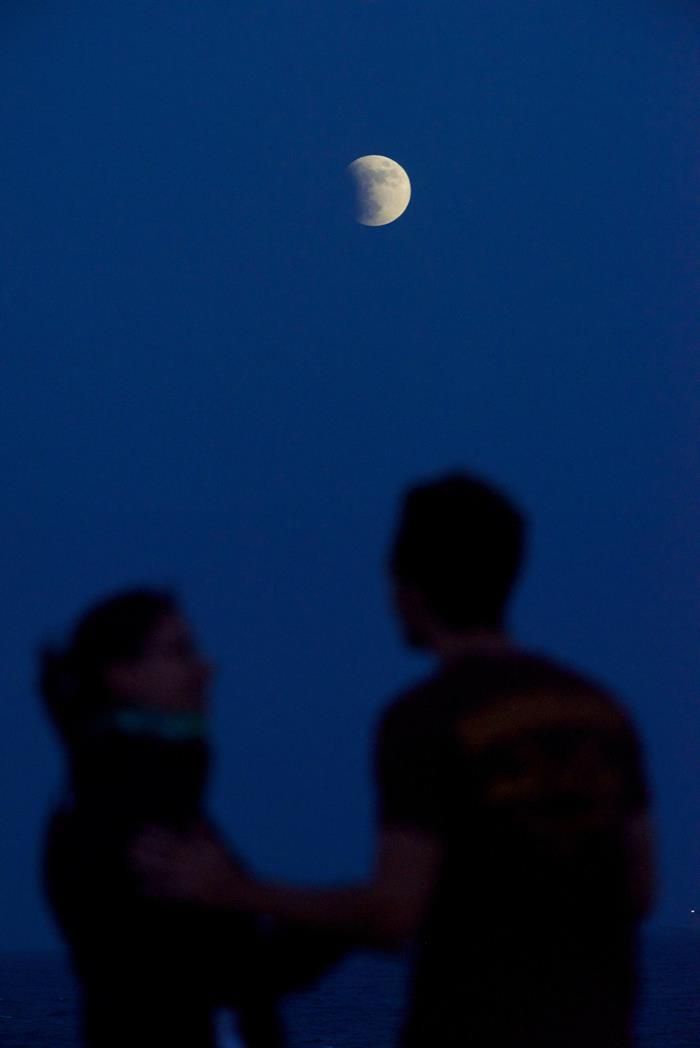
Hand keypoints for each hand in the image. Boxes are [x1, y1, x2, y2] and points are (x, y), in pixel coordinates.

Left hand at [130, 822, 251, 907]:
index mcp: (195, 849)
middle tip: (130, 845)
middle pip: (161, 854)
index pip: (170, 838)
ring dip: (145, 866)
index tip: (143, 829)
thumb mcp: (219, 844)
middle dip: (146, 849)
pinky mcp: (186, 895)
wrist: (239, 891)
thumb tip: (191, 814)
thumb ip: (203, 830)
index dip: (155, 834)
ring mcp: (185, 879)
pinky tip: (142, 887)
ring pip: (160, 871)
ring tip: (132, 861)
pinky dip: (154, 889)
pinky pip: (166, 892)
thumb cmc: (230, 865)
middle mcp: (188, 863)